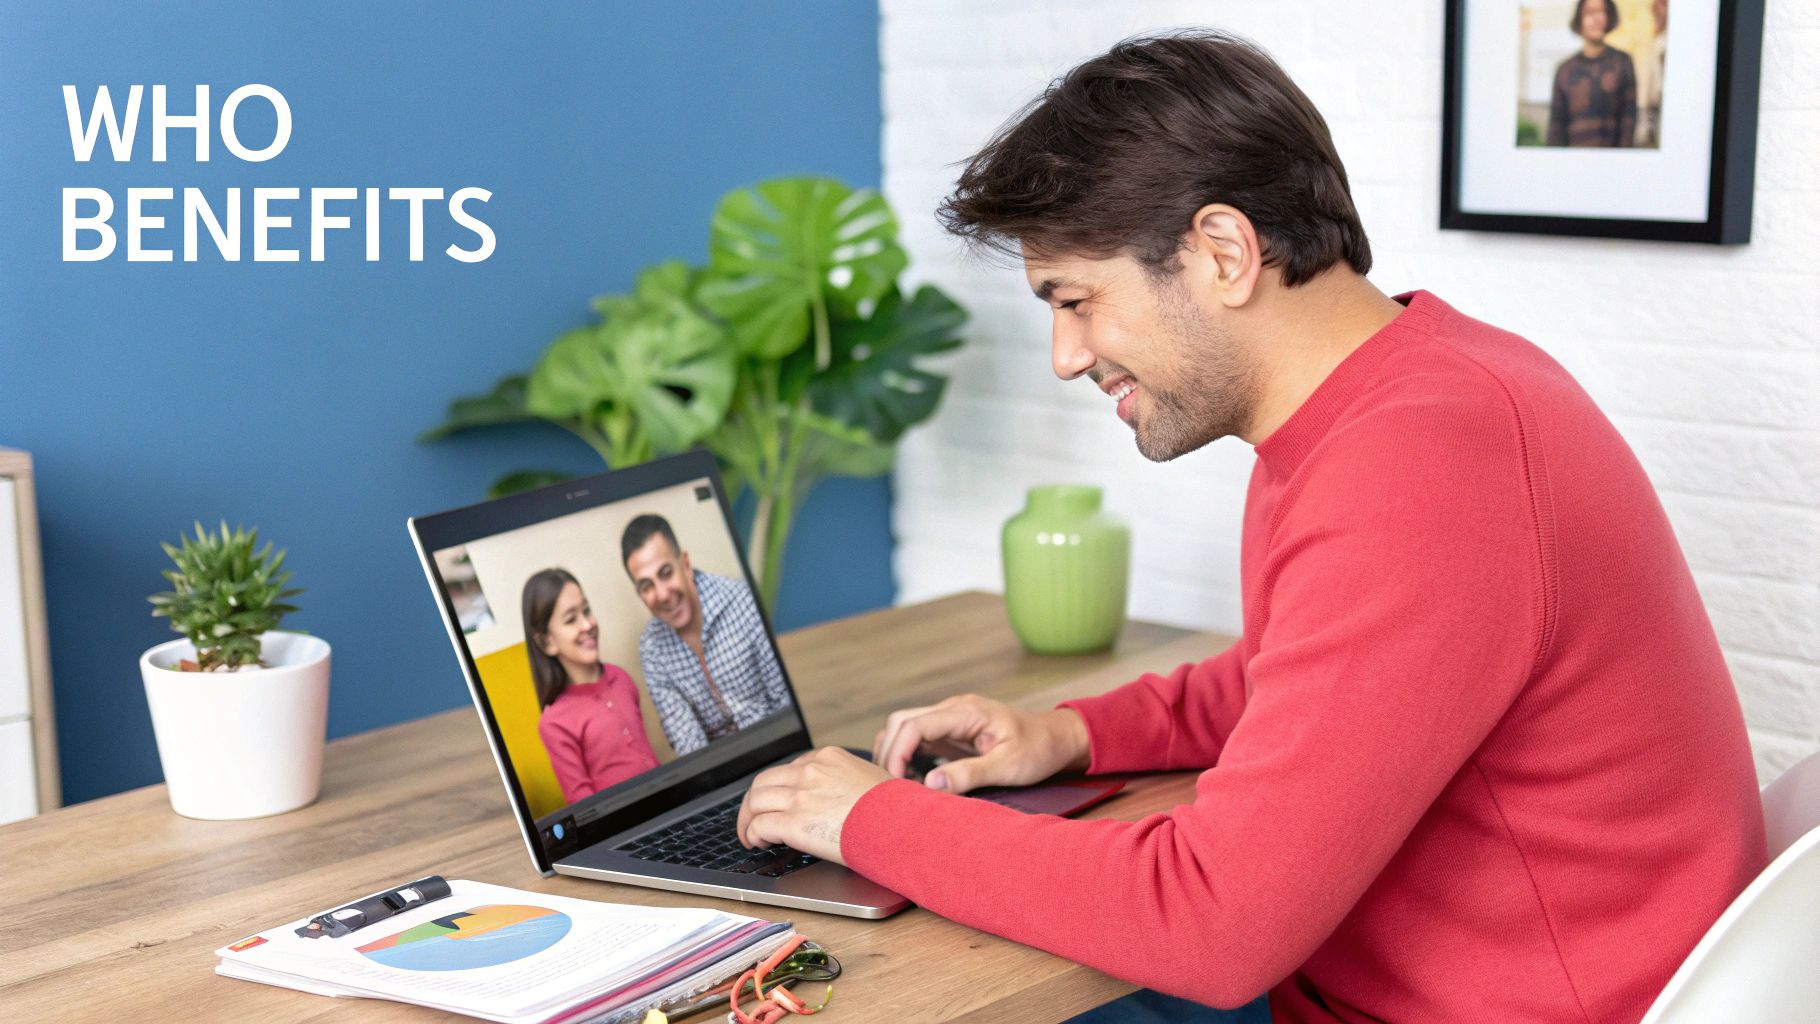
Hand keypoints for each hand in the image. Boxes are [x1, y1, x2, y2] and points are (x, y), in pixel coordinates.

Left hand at [736, 746, 890, 863]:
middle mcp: (810, 772)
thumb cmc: (894, 809)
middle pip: (764, 781)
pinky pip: (759, 825)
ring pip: (755, 801)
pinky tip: (758, 843)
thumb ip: (847, 781)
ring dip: (749, 819)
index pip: (789, 768)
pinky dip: (753, 835)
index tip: (777, 802)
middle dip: (754, 802)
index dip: (778, 788)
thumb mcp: (869, 779)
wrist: (902, 826)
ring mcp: (801, 796)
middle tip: (753, 818)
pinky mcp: (794, 822)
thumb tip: (839, 798)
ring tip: (752, 835)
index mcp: (828, 758)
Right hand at [871, 694, 1090, 794]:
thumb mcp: (1009, 766)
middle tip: (892, 786)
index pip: (915, 725)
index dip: (897, 752)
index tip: (896, 781)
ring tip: (898, 783)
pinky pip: (919, 737)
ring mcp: (951, 718)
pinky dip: (907, 754)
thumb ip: (970, 774)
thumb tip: (930, 783)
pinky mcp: (952, 730)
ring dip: (895, 751)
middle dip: (889, 751)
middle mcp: (954, 709)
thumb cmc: (1038, 749)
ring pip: (906, 726)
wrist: (1057, 738)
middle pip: (902, 720)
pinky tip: (913, 777)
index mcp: (966, 712)